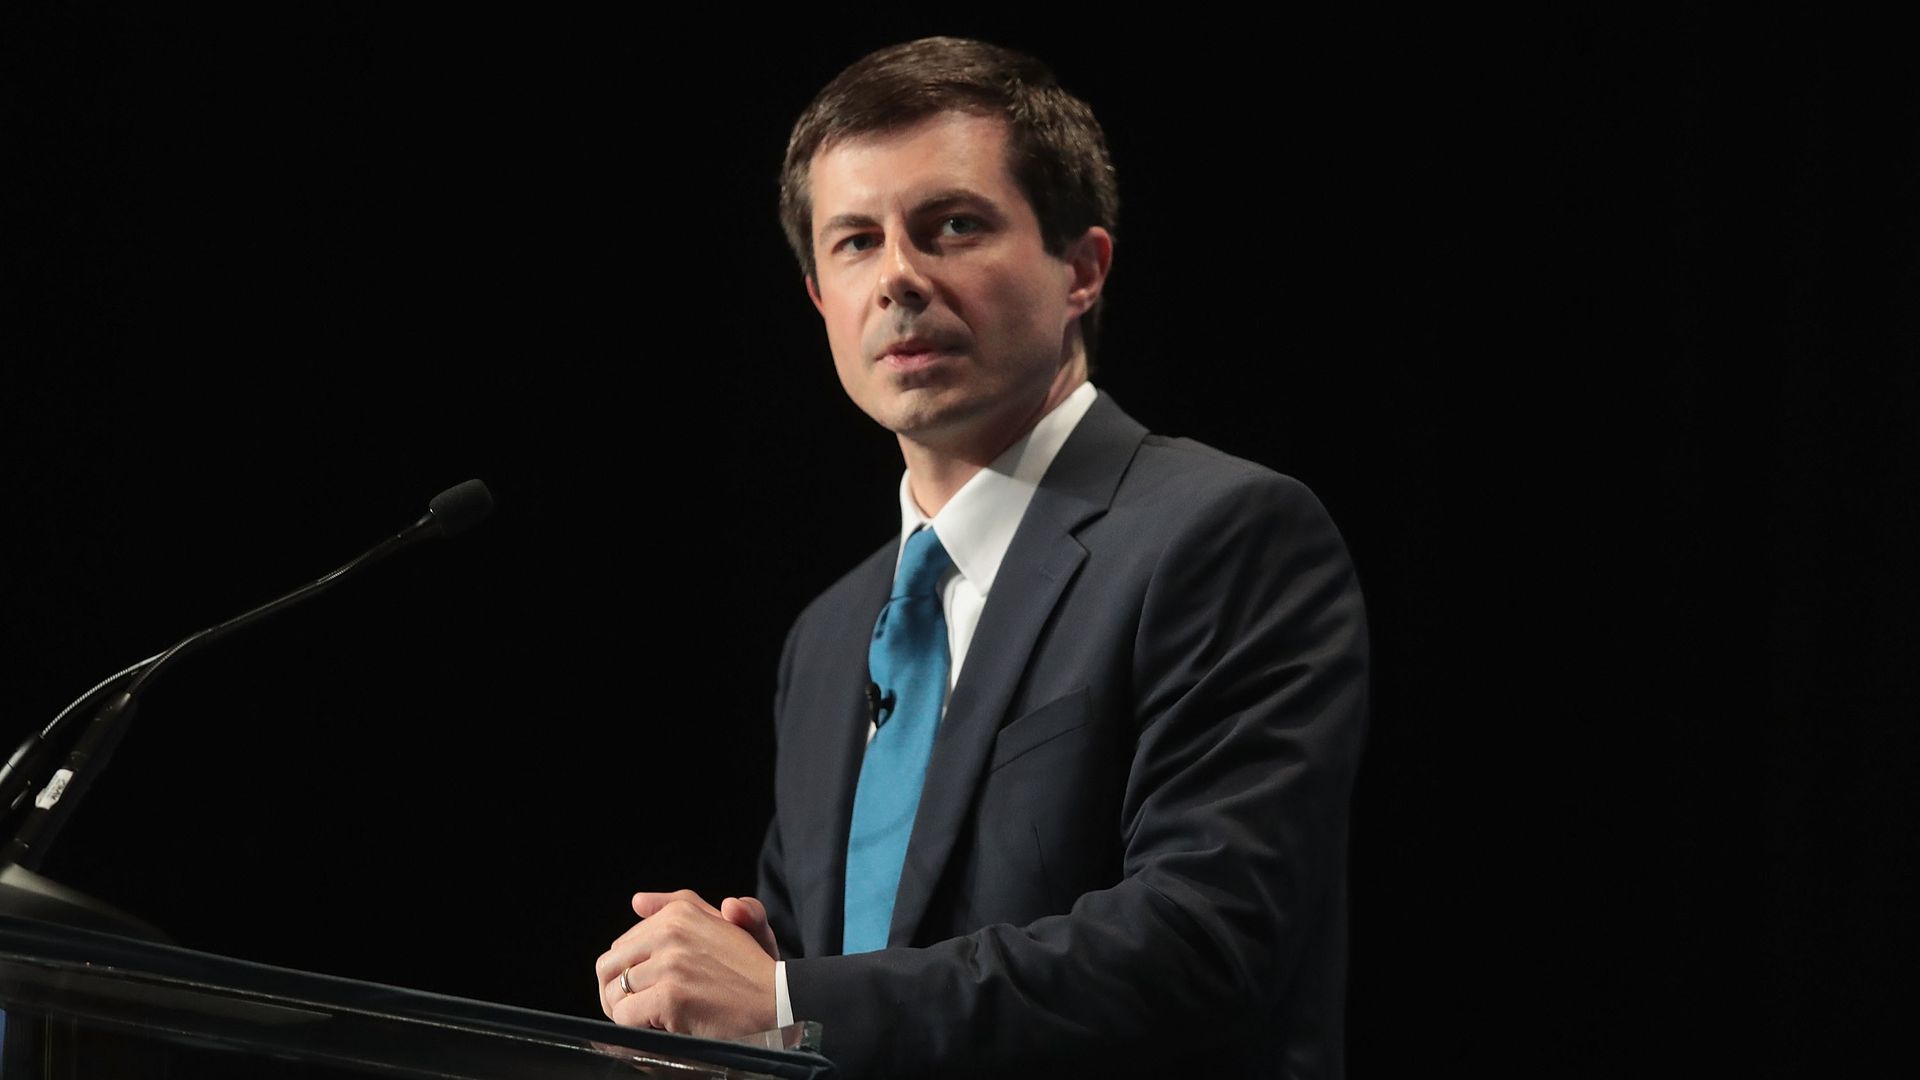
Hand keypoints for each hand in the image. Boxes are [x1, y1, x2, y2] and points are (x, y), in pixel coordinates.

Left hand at [596, 889, 777, 1038]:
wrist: (782, 1000)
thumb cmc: (754, 968)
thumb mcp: (725, 924)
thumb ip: (681, 905)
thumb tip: (637, 901)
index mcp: (680, 913)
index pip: (623, 944)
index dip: (630, 971)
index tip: (649, 987)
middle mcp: (671, 932)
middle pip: (609, 966)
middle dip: (618, 992)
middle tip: (640, 1009)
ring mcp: (671, 964)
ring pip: (614, 994)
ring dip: (628, 1013)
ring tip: (652, 1019)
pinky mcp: (671, 996)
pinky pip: (626, 1016)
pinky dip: (635, 1028)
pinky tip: (659, 1028)